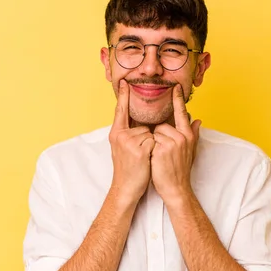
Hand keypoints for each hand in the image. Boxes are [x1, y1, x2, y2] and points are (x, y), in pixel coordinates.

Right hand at [109, 79, 155, 202]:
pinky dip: (155, 150)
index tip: (125, 82)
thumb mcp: (124, 148)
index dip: (123, 96)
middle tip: (138, 154)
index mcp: (116, 133)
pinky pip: (154, 141)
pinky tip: (147, 160)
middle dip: (147, 137)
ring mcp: (129, 142)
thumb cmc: (128, 169)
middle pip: (143, 124)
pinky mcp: (140, 149)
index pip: (120, 110)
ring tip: (143, 158)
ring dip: (152, 144)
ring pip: (150, 133)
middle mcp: (120, 135)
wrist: (126, 188)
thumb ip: (130, 134)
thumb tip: (142, 123)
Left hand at [151, 84, 200, 199]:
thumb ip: (194, 133)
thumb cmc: (180, 169)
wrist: (175, 188)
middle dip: (159, 136)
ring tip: (160, 156)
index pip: (181, 112)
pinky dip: (150, 148)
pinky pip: (151, 140)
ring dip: (154, 142)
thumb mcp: (190, 150)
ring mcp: (172, 142)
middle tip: (164, 152)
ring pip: (155, 132)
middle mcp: (182, 136)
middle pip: (162, 124)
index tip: (175, 86)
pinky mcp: (162, 148)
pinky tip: (155, 159)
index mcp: (188, 135)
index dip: (178, 99)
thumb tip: (198, 120)